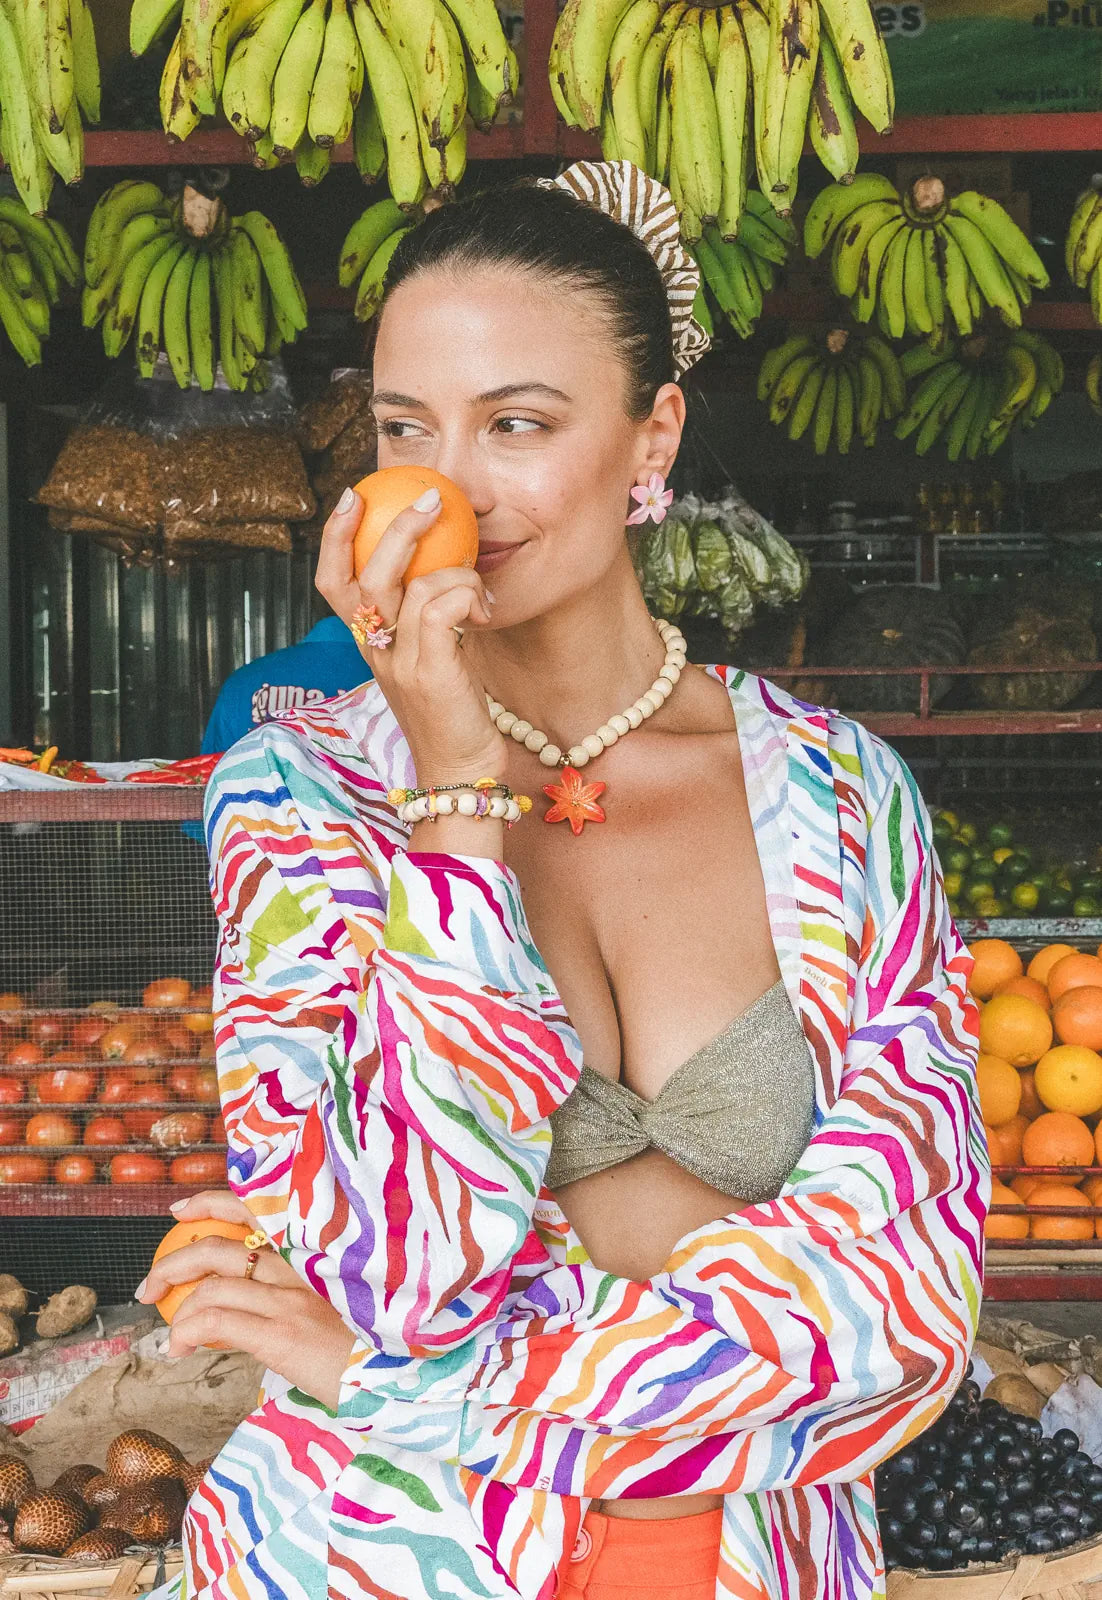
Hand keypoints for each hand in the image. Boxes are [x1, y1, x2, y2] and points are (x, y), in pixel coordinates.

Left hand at [137, 1191, 355, 1411]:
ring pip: (213, 1284)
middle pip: (220, 1247)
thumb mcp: (334, 1304)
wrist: (397, 1379)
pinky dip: (187, 1332)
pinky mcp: (283, 1333)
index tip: (180, 1212)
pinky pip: (218, 1322)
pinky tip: (180, 1349)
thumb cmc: (366, 1346)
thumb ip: (298, 1292)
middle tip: (150, 1287)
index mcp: (312, 1254)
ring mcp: (291, 1299)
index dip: (211, 1203)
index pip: (256, 1209)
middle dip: (173, 1264)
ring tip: (164, 1329)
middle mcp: (300, 1267)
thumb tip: (249, 1302)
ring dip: (176, 1305)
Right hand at [315, 487, 506, 786]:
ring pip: (414, 584)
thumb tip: (445, 563)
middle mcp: (376, 650)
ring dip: (455, 569)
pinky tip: (483, 611)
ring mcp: (401, 661)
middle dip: (397, 526)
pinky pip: (442, 607)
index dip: (336, 536)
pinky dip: (467, 595)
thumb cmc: (451, 713)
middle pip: (368, 572)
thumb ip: (425, 617)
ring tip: (478, 586)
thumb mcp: (430, 657)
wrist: (459, 772)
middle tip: (429, 497)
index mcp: (369, 644)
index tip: (352, 496)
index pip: (332, 581)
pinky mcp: (430, 672)